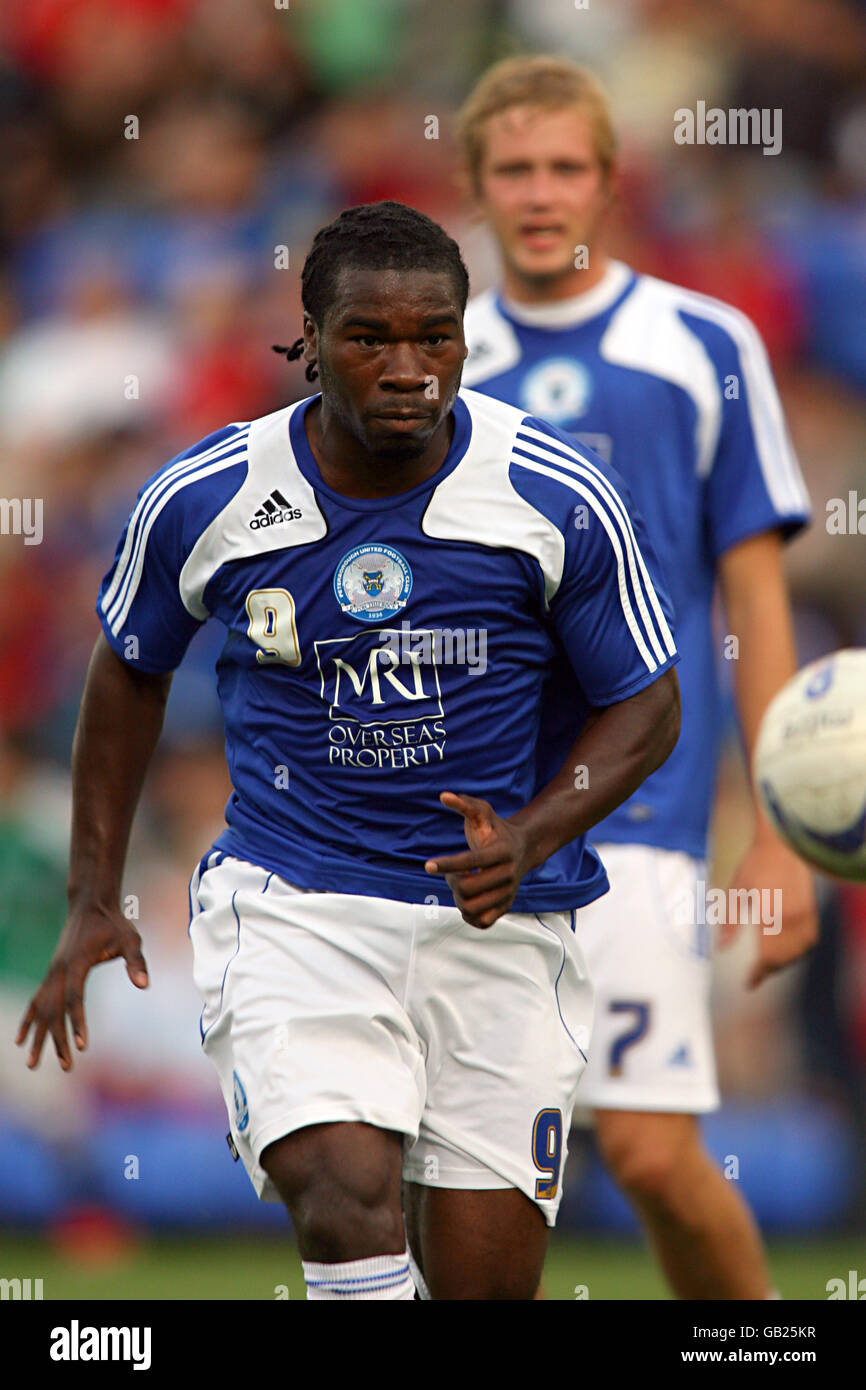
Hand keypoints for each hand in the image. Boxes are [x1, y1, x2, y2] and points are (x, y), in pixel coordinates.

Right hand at [16, 904, 148, 1070]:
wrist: (91, 905)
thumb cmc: (113, 923)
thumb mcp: (130, 939)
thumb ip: (136, 961)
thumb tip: (144, 984)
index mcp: (76, 963)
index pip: (75, 998)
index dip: (78, 1022)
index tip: (82, 1046)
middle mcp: (58, 971)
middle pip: (54, 1011)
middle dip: (58, 1040)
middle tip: (66, 1066)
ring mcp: (52, 973)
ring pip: (41, 1010)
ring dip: (39, 1037)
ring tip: (33, 1064)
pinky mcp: (51, 974)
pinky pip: (36, 1001)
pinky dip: (29, 1021)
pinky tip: (21, 1040)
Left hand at [424, 792, 531, 928]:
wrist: (524, 849)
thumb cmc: (496, 829)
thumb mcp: (483, 813)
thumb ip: (464, 804)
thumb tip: (443, 796)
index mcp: (502, 852)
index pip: (471, 862)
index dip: (447, 864)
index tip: (428, 865)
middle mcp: (509, 875)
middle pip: (468, 888)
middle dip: (451, 880)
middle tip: (451, 872)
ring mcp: (509, 893)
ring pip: (472, 907)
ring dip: (457, 897)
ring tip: (459, 884)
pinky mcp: (506, 907)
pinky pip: (482, 922)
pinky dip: (467, 914)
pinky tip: (465, 898)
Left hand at [719, 837, 817, 989]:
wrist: (783, 843)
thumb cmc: (756, 863)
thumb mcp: (737, 890)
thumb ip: (730, 920)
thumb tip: (721, 947)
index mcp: (771, 915)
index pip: (766, 955)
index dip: (758, 973)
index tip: (748, 984)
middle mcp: (792, 919)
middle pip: (783, 957)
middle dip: (769, 970)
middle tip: (755, 976)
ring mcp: (806, 915)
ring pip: (798, 951)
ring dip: (784, 962)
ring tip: (767, 966)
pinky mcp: (812, 909)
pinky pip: (809, 940)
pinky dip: (798, 951)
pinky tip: (786, 951)